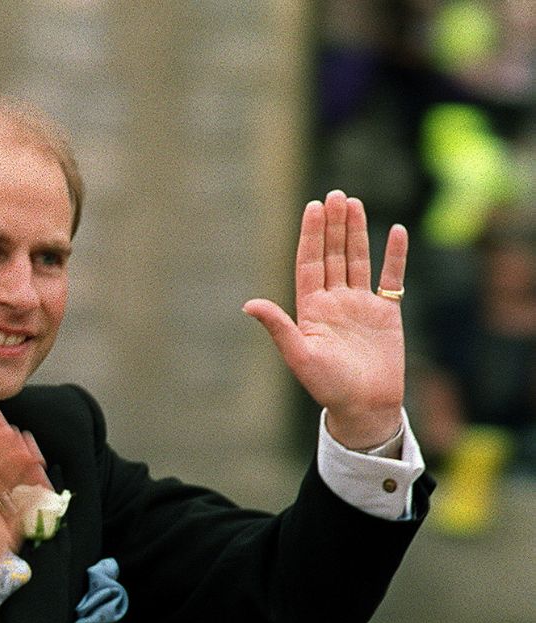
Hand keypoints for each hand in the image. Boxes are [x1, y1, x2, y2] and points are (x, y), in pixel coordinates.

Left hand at [243, 190, 409, 448]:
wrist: (364, 406)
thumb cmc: (327, 387)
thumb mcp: (299, 356)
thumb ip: (278, 327)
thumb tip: (248, 304)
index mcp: (310, 309)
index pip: (310, 263)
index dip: (311, 235)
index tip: (313, 206)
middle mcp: (333, 302)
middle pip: (333, 255)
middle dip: (333, 225)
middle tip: (335, 195)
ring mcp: (360, 305)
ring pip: (357, 260)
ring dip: (356, 232)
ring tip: (354, 203)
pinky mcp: (386, 313)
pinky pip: (391, 278)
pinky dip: (394, 255)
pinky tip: (394, 230)